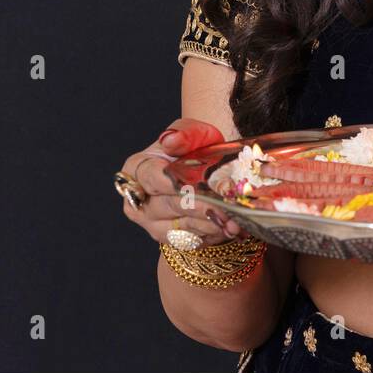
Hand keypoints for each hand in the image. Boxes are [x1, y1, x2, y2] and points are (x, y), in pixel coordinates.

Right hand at [119, 118, 247, 245]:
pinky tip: (234, 226)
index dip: (170, 183)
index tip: (190, 186)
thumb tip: (171, 141)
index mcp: (136, 170)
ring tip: (235, 219)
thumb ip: (183, 133)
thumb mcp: (191, 132)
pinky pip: (194, 241)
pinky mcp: (172, 240)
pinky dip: (215, 234)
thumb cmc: (192, 148)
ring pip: (183, 228)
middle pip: (169, 206)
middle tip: (224, 205)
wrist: (204, 169)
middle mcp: (139, 202)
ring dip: (211, 224)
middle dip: (199, 206)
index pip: (151, 178)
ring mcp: (153, 224)